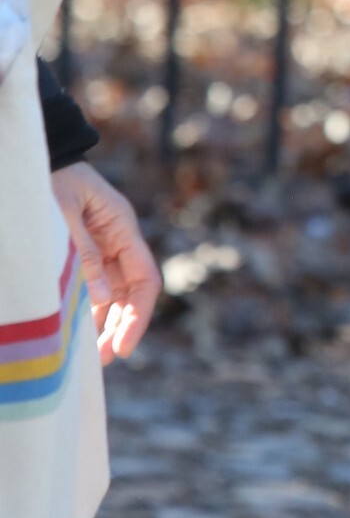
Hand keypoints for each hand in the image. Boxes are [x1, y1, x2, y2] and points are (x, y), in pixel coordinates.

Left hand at [51, 163, 160, 365]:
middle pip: (131, 293)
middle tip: (104, 360)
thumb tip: (102, 298)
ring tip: (91, 357)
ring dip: (105, 324)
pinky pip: (94, 287)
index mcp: (122, 228)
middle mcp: (118, 241)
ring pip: (113, 294)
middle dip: (122, 327)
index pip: (144, 280)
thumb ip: (83, 254)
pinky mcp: (84, 253)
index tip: (122, 347)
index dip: (138, 316)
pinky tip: (79, 332)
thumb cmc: (50, 178)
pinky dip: (89, 310)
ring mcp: (103, 247)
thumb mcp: (63, 214)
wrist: (38, 157)